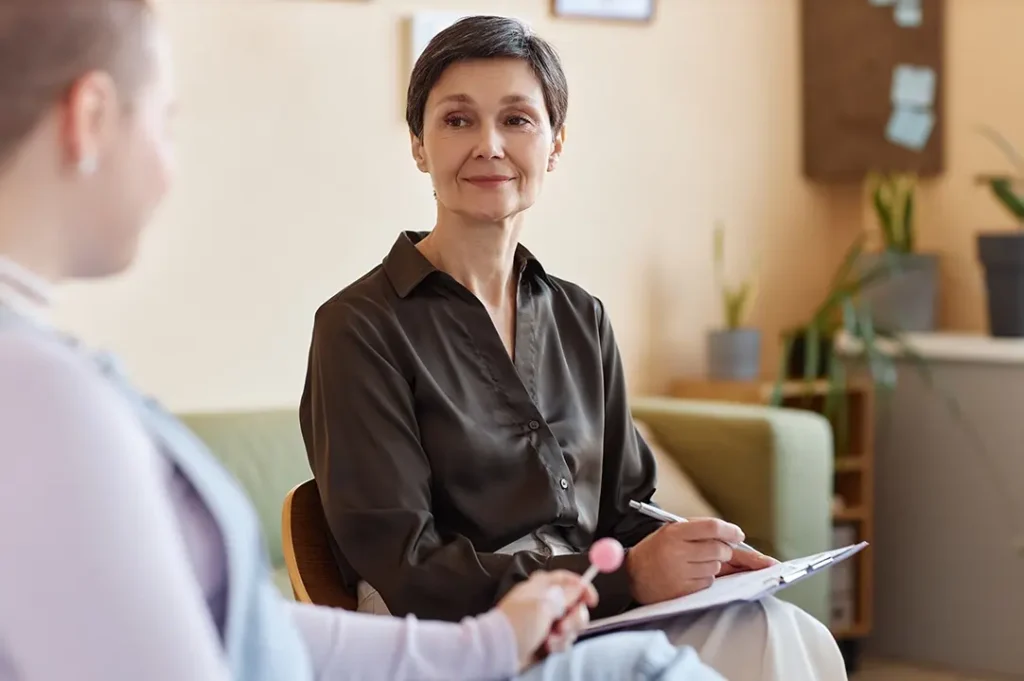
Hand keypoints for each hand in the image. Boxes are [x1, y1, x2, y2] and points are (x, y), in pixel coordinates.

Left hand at [495, 570, 598, 670]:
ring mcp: (545, 621)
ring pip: (571, 624)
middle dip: (574, 617)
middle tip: (564, 625)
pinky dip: (559, 645)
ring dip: (565, 634)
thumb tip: (578, 586)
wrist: (500, 651)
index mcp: (541, 587)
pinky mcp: (546, 639)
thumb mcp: (543, 606)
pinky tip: (547, 647)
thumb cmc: (516, 625)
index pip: (567, 579)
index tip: (592, 600)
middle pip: (574, 604)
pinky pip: (563, 640)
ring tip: (551, 639)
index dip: (582, 587)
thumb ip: (564, 596)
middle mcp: (545, 602)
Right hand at [625, 518, 775, 604]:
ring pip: (715, 567)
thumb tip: (734, 537)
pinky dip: (705, 578)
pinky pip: (708, 582)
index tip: (738, 534)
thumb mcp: (670, 532)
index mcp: (674, 533)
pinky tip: (690, 574)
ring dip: (713, 564)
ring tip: (694, 562)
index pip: (711, 527)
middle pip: (718, 549)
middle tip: (719, 550)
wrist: (632, 575)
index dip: (730, 531)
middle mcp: (677, 552)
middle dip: (725, 550)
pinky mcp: (682, 590)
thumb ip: (699, 531)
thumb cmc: (656, 550)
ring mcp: (679, 573)